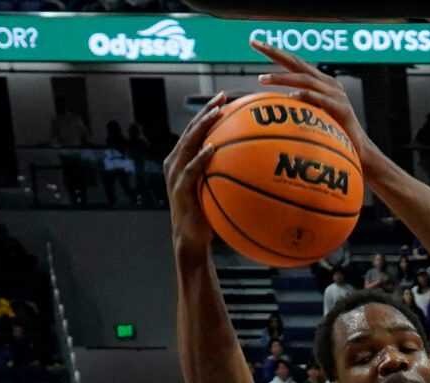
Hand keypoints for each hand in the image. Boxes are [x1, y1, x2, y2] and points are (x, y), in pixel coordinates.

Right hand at [164, 94, 236, 251]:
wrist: (191, 238)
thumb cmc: (207, 213)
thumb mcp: (215, 188)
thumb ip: (225, 172)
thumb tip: (254, 161)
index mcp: (181, 157)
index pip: (195, 129)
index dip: (207, 111)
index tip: (224, 97)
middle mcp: (174, 161)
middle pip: (190, 130)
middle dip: (206, 112)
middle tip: (222, 97)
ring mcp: (174, 175)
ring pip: (188, 144)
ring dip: (203, 127)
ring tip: (217, 114)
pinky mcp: (179, 189)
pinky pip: (190, 170)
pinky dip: (200, 158)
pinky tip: (212, 148)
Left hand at [253, 42, 391, 183]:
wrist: (359, 150)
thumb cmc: (333, 134)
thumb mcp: (313, 116)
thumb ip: (299, 106)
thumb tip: (276, 104)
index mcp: (320, 82)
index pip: (294, 63)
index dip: (274, 51)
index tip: (253, 42)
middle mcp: (328, 83)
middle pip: (297, 63)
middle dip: (275, 52)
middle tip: (254, 43)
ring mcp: (336, 95)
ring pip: (305, 80)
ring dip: (282, 78)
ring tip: (263, 79)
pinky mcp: (341, 109)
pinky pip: (320, 100)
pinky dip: (305, 96)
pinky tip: (291, 96)